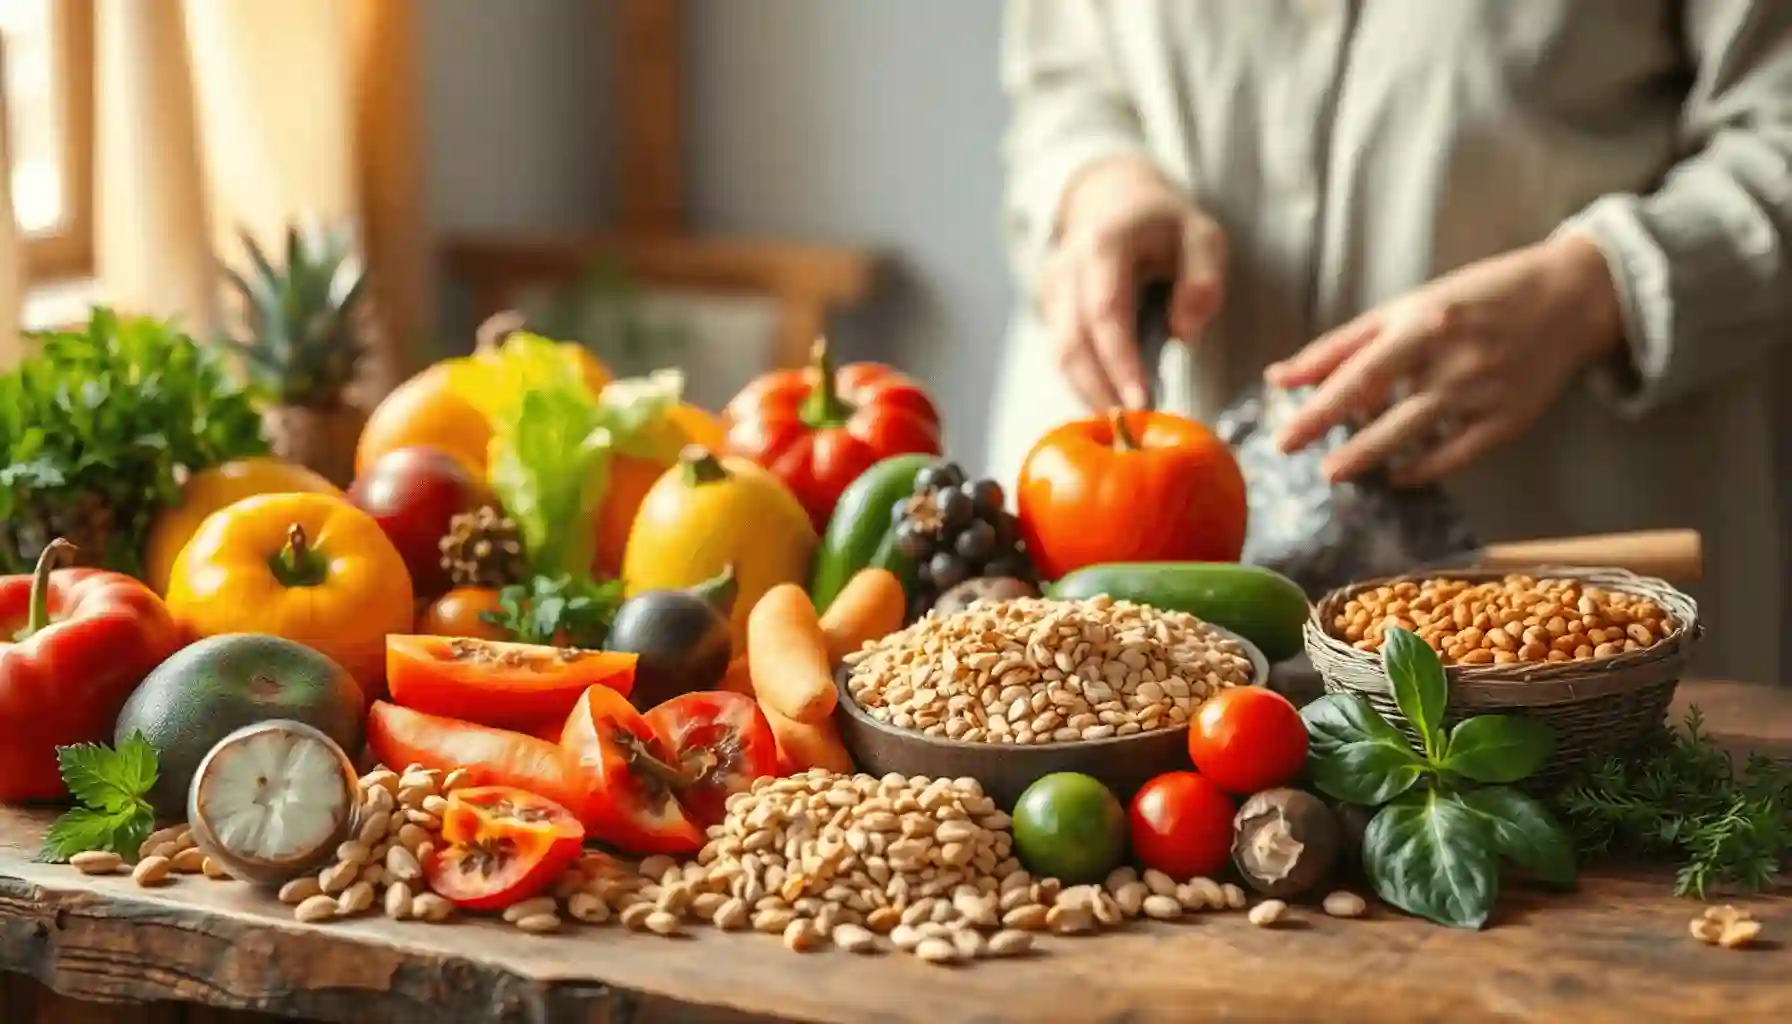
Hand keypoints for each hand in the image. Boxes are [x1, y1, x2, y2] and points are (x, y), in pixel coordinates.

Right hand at [1038, 157, 1225, 409]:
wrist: (1111, 200)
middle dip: (1101, 392)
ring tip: (1123, 427)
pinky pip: (1062, 356)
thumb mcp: (1202, 234)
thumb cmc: (1163, 223)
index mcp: (1104, 245)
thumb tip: (1184, 331)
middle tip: (1133, 431)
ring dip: (1090, 394)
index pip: (1106, 314)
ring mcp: (1051, 290)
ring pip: (1060, 356)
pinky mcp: (1048, 310)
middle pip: (1073, 344)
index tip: (1141, 404)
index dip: (1120, 364)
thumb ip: (1203, 278)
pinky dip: (1084, 384)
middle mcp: (1066, 269)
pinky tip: (1110, 405)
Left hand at [1266, 232, 1624, 485]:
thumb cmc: (1475, 299)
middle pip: (1386, 408)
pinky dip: (1424, 468)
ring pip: (1418, 433)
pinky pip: (1458, 454)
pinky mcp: (1508, 420)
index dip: (1319, 407)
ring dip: (1373, 456)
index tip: (1284, 434)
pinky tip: (1397, 475)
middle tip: (1300, 459)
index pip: (1360, 373)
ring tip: (1336, 471)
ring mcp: (1483, 393)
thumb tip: (1280, 377)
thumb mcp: (1407, 308)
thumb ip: (1342, 345)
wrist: (1569, 299)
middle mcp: (1452, 360)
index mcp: (1424, 323)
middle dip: (1340, 437)